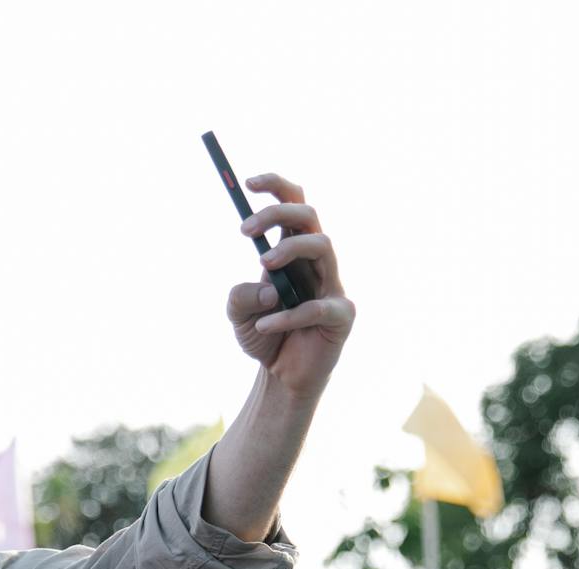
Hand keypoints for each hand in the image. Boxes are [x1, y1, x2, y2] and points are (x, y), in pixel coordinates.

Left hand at [227, 173, 354, 399]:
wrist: (281, 375)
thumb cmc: (264, 334)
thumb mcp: (238, 313)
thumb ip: (240, 296)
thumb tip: (269, 286)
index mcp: (292, 251)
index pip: (293, 204)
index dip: (275, 186)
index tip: (246, 183)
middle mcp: (315, 261)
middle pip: (309, 215)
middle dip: (276, 212)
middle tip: (244, 230)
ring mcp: (332, 285)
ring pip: (323, 245)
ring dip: (289, 248)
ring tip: (263, 264)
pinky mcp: (341, 316)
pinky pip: (318, 307)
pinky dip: (286, 316)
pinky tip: (264, 327)